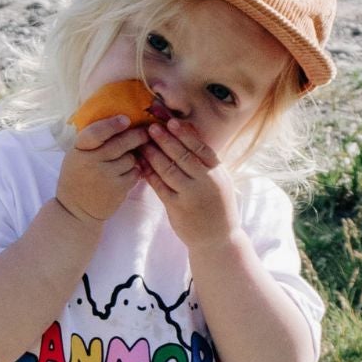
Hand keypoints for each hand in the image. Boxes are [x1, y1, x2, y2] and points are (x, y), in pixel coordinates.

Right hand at [55, 114, 150, 224]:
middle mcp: (92, 162)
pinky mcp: (117, 189)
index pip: (97, 133)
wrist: (75, 212)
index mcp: (79, 151)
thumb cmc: (78, 179)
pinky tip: (126, 176)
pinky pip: (135, 173)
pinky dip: (134, 173)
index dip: (113, 124)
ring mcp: (105, 176)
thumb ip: (92, 141)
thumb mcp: (76, 157)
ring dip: (132, 159)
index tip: (126, 120)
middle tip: (145, 133)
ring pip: (131, 158)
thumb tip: (121, 121)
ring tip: (124, 163)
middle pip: (122, 143)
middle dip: (137, 136)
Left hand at [137, 117, 239, 250]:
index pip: (200, 147)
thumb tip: (190, 136)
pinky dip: (150, 174)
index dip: (184, 134)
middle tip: (152, 127)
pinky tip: (141, 164)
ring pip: (169, 170)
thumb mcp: (220, 180)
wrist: (217, 238)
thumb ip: (206, 161)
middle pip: (183, 155)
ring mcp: (190, 195)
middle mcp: (205, 181)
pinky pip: (160, 187)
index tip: (171, 122)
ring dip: (154, 155)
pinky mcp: (177, 208)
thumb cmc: (217, 206)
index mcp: (217, 172)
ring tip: (143, 143)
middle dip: (166, 140)